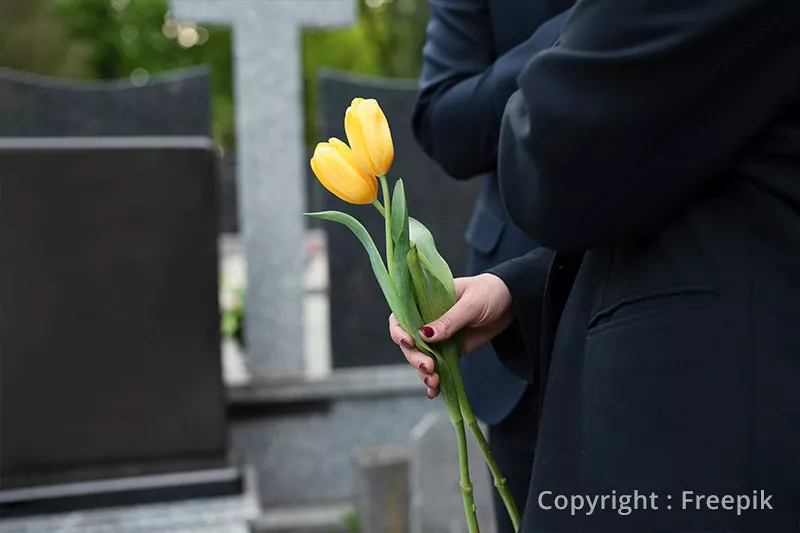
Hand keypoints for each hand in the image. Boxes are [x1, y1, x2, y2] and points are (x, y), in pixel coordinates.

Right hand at [388, 273, 513, 397]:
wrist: (513, 302)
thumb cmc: (490, 292)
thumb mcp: (470, 304)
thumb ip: (449, 320)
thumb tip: (424, 335)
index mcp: (426, 301)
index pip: (401, 316)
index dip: (399, 331)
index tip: (409, 343)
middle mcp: (428, 320)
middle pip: (410, 343)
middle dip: (415, 358)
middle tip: (428, 367)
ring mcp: (440, 338)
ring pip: (422, 358)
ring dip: (423, 373)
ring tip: (434, 382)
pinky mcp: (452, 351)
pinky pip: (439, 366)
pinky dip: (436, 380)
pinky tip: (435, 391)